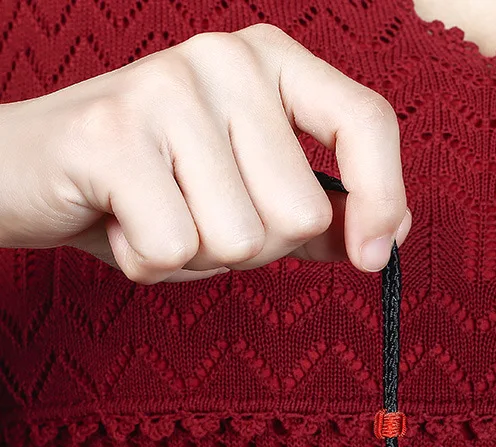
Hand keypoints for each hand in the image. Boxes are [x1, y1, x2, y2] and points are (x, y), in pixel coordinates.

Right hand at [0, 24, 409, 281]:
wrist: (31, 170)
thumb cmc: (152, 186)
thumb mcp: (248, 193)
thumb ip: (318, 213)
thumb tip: (385, 238)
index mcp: (271, 63)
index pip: (367, 122)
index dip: (383, 198)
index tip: (371, 258)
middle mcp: (226, 59)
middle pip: (300, 213)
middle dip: (253, 247)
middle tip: (198, 214)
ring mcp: (168, 88)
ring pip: (241, 240)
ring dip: (200, 256)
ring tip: (157, 214)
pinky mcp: (112, 134)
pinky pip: (175, 249)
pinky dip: (150, 263)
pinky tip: (121, 224)